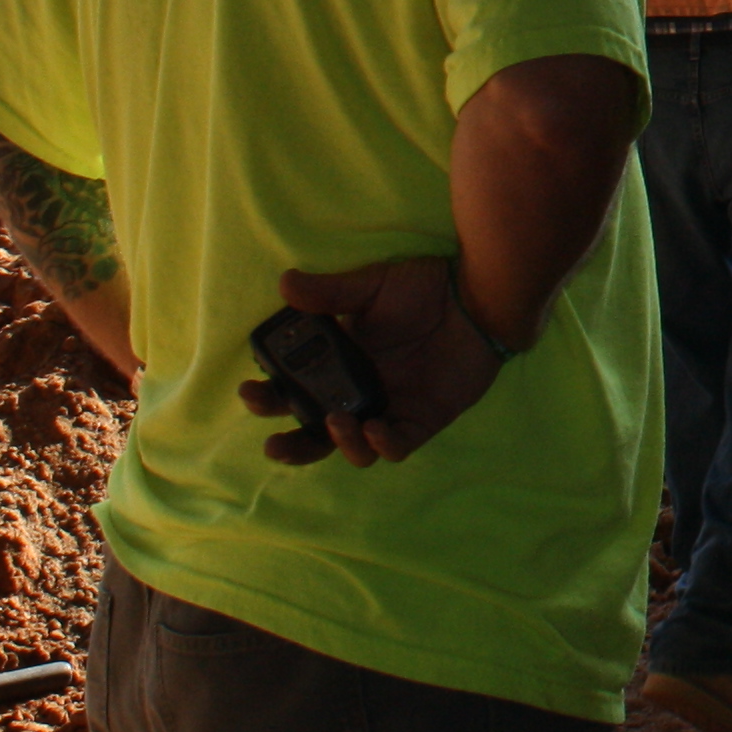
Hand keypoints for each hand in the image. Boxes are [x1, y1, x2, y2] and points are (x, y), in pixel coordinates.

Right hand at [237, 258, 500, 468]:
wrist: (480, 295)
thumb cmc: (426, 287)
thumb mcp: (373, 286)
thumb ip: (331, 292)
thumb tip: (284, 284)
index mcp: (339, 364)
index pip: (294, 391)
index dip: (269, 397)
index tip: (251, 390)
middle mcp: (360, 392)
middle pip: (316, 434)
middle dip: (291, 445)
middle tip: (274, 443)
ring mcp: (391, 407)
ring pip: (354, 447)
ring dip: (338, 444)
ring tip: (335, 422)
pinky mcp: (424, 418)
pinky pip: (397, 445)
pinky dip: (382, 444)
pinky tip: (374, 427)